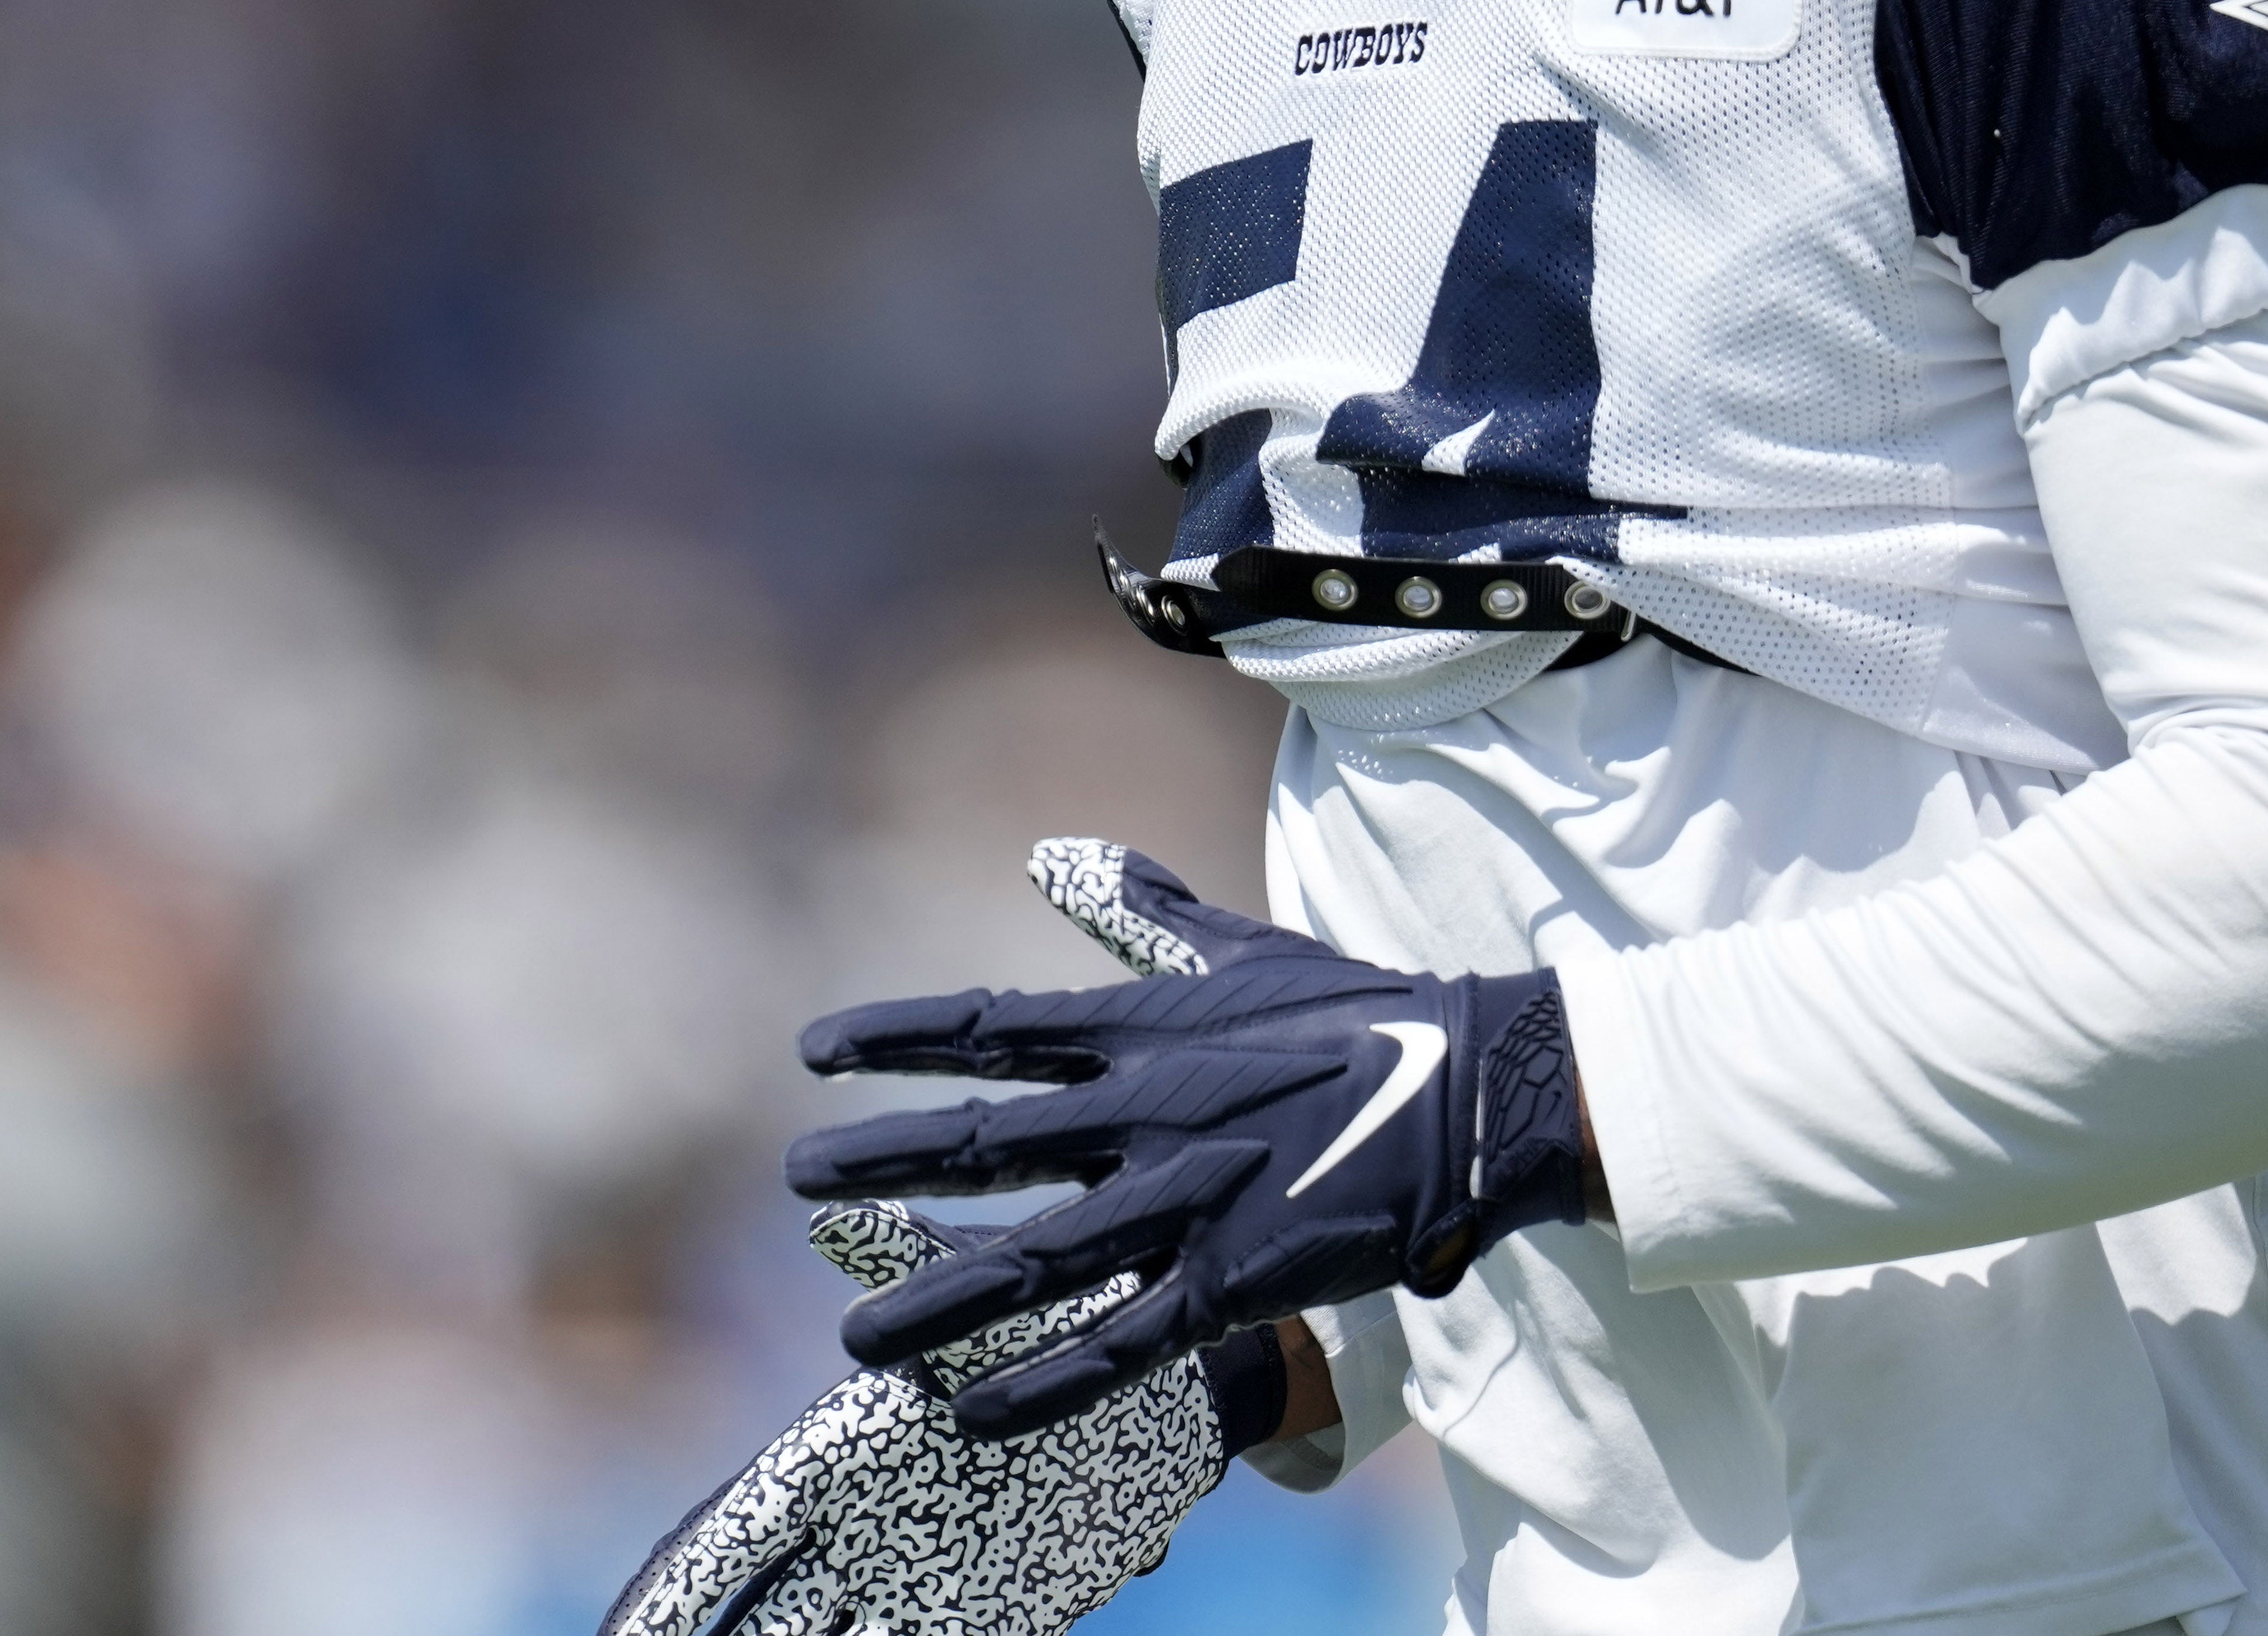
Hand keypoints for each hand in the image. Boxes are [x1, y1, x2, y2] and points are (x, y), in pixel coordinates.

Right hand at [593, 1200, 1222, 1635]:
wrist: (1180, 1377)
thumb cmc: (1065, 1316)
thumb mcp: (983, 1297)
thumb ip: (909, 1267)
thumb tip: (836, 1219)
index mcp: (841, 1456)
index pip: (733, 1534)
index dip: (675, 1592)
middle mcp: (867, 1530)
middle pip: (765, 1616)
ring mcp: (924, 1579)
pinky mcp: (999, 1616)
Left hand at [783, 840, 1590, 1438]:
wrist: (1473, 1088)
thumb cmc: (1361, 1012)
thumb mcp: (1248, 947)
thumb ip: (1149, 911)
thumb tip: (1063, 853)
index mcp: (1148, 1029)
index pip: (990, 1025)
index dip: (895, 1039)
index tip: (814, 1052)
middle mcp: (1149, 1112)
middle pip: (987, 1143)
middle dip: (882, 1163)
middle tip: (794, 1180)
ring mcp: (1188, 1200)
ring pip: (1034, 1260)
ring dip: (935, 1299)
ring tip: (854, 1334)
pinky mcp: (1233, 1280)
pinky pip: (1120, 1343)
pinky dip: (1044, 1384)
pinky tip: (974, 1413)